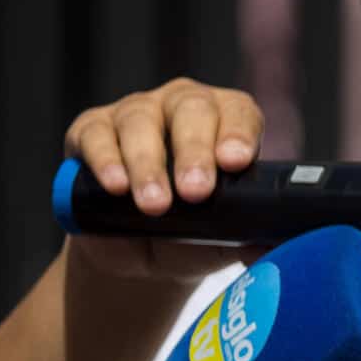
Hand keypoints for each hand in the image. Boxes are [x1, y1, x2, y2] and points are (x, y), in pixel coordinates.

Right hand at [62, 77, 264, 281]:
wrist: (140, 254)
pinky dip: (105, 161)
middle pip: (192, 111)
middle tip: (196, 192)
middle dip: (194, 152)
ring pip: (141, 122)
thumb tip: (269, 252)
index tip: (235, 162)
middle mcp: (183, 107)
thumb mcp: (224, 240)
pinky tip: (115, 186)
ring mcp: (136, 113)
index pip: (239, 112)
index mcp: (227, 122)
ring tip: (155, 205)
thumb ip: (249, 240)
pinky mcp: (91, 129)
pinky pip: (96, 135)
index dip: (238, 133)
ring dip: (148, 165)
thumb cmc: (193, 234)